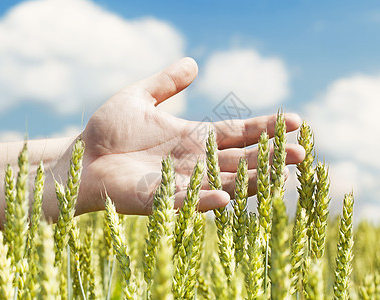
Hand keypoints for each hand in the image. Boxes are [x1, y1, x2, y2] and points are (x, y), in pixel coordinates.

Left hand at [79, 57, 304, 214]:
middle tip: (300, 153)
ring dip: (251, 181)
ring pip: (223, 184)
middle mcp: (194, 161)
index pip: (237, 132)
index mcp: (193, 137)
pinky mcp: (159, 200)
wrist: (79, 158)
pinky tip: (225, 200)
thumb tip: (194, 64)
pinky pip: (187, 202)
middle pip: (240, 160)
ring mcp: (179, 182)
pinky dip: (205, 202)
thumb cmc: (107, 130)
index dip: (264, 127)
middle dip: (270, 157)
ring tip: (280, 175)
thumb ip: (165, 83)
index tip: (293, 121)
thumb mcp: (138, 98)